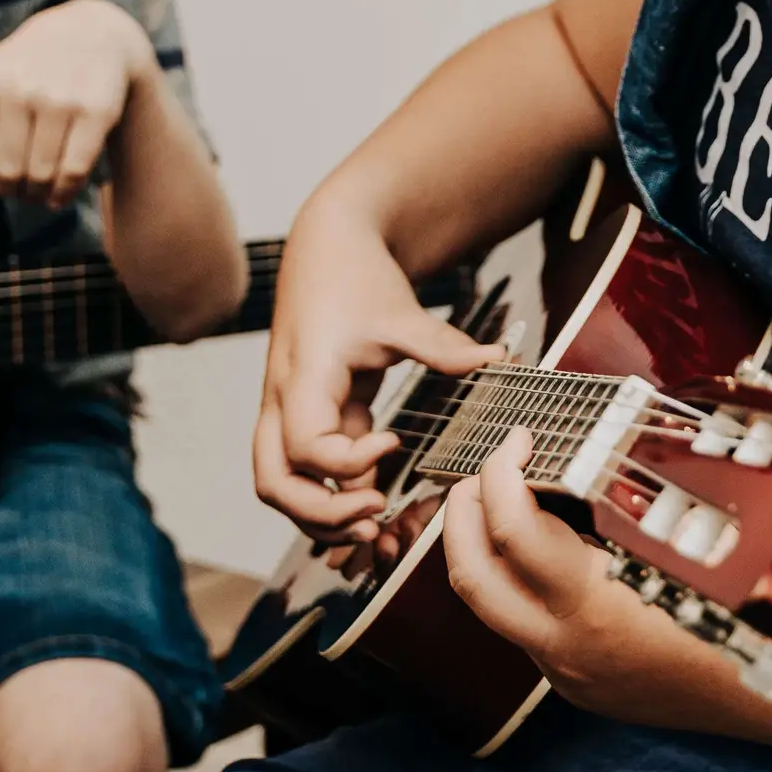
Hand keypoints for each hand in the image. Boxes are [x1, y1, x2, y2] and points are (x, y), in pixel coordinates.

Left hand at [0, 0, 148, 206]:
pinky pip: (74, 171)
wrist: (93, 33)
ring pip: (41, 175)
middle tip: (20, 191)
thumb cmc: (34, 67)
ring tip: (40, 194)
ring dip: (39, 195)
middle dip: (12, 190)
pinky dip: (65, 193)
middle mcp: (20, 88)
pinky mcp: (96, 112)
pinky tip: (60, 195)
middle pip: (7, 171)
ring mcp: (60, 99)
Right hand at [254, 205, 500, 546]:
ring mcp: (289, 411)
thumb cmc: (354, 275)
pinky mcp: (309, 414)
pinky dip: (335, 492)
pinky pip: (308, 469)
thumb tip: (497, 358)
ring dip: (322, 514)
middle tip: (376, 519)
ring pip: (282, 483)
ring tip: (375, 527)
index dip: (348, 464)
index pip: (306, 448)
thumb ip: (443, 346)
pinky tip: (378, 502)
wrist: (327, 245)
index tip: (394, 444)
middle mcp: (282, 401)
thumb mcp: (400, 311)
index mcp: (303, 377)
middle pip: (274, 483)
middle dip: (321, 514)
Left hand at [442, 430, 738, 732]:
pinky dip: (527, 584)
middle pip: (469, 577)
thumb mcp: (689, 538)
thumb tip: (583, 450)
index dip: (501, 472)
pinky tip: (556, 555)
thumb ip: (625, 505)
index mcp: (596, 602)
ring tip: (505, 505)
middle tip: (479, 472)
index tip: (516, 439)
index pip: (511, 530)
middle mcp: (568, 645)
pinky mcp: (578, 687)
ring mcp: (568, 672)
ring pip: (493, 608)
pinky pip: (530, 630)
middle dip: (459, 515)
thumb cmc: (749, 601)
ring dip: (486, 550)